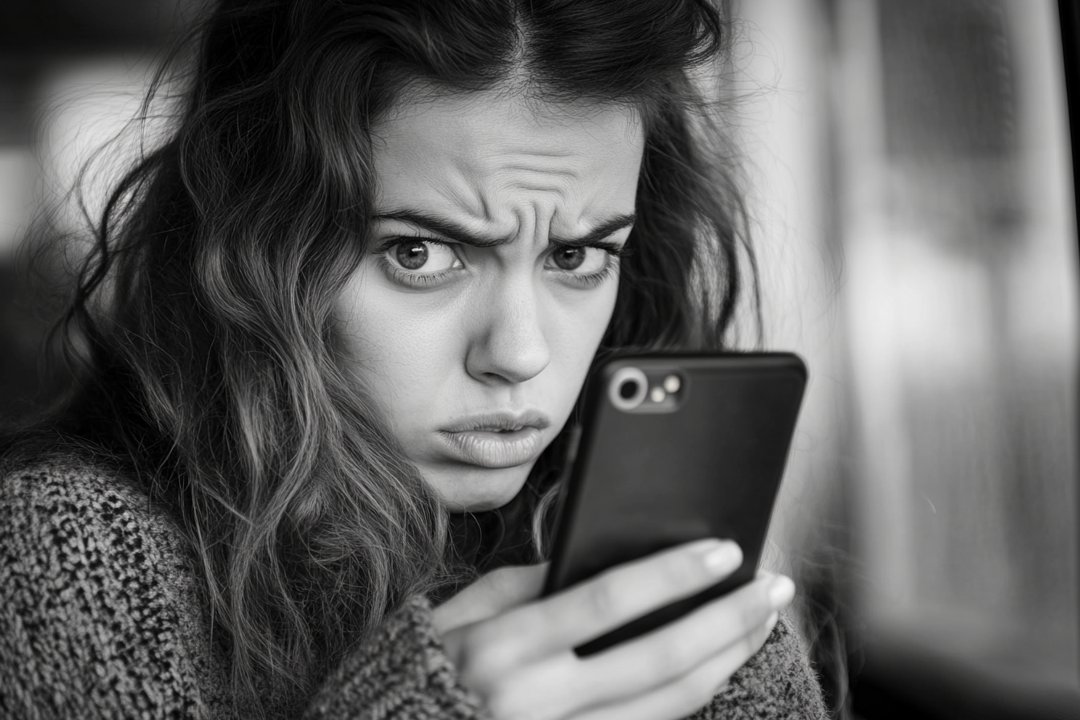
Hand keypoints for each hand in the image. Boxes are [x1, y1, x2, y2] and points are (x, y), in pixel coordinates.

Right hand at [432, 540, 794, 719]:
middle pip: (656, 658)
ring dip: (725, 662)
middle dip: (726, 620)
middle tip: (772, 588)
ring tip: (761, 625)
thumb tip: (588, 557)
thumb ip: (522, 584)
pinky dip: (690, 702)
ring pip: (667, 707)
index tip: (724, 552)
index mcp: (505, 648)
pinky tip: (717, 670)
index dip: (672, 575)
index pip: (607, 602)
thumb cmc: (426, 671)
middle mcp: (537, 702)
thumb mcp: (458, 613)